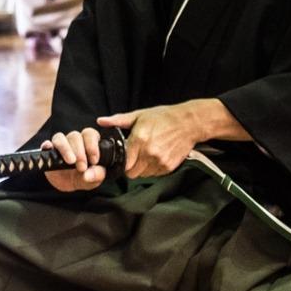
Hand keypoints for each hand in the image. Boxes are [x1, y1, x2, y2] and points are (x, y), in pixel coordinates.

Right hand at [42, 128, 107, 191]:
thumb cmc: (84, 177)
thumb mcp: (94, 179)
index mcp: (88, 142)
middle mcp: (74, 140)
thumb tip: (88, 175)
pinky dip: (47, 146)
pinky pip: (46, 145)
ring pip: (60, 138)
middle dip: (79, 152)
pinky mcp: (48, 151)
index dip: (92, 146)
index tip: (94, 161)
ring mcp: (60, 144)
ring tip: (70, 161)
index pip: (90, 134)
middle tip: (82, 167)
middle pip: (75, 136)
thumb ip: (96, 175)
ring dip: (66, 149)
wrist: (69, 185)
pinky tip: (49, 148)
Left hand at [98, 98, 246, 178]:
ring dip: (141, 169)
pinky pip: (154, 175)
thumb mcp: (139, 115)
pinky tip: (155, 157)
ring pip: (142, 175)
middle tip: (134, 157)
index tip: (123, 157)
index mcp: (139, 139)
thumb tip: (101, 121)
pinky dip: (152, 169)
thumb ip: (118, 120)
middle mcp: (149, 153)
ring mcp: (160, 161)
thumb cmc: (164, 117)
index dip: (121, 161)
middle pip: (131, 173)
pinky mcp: (168, 167)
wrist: (189, 123)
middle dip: (130, 167)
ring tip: (146, 155)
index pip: (123, 163)